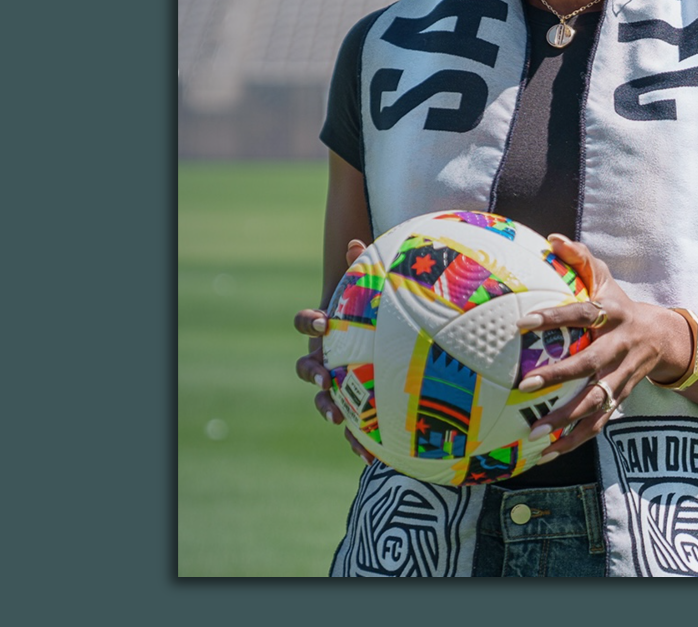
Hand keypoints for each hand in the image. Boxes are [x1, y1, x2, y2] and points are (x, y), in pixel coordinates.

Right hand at [293, 238, 371, 461]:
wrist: (391, 342)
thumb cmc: (378, 312)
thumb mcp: (374, 292)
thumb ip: (366, 269)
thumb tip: (356, 241)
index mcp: (327, 331)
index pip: (306, 323)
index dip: (308, 322)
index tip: (323, 322)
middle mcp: (325, 358)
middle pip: (306, 367)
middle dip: (312, 374)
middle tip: (326, 377)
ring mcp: (338, 384)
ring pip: (323, 400)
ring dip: (328, 410)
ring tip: (340, 420)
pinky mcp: (355, 408)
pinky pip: (352, 428)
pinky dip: (357, 442)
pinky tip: (372, 457)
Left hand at [511, 234, 688, 461]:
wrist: (667, 338)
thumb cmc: (622, 304)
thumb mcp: (606, 278)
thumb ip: (580, 258)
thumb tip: (550, 238)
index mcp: (615, 314)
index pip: (584, 314)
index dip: (555, 317)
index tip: (522, 323)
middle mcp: (621, 347)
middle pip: (591, 365)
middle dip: (560, 376)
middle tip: (525, 384)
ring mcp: (623, 376)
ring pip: (596, 401)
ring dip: (566, 418)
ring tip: (534, 431)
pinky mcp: (621, 398)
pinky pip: (598, 423)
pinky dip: (574, 440)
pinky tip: (548, 453)